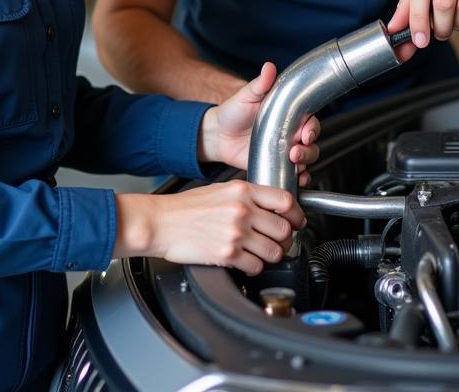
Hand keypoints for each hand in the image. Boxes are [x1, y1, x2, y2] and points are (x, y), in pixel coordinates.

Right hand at [115, 182, 305, 273]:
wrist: (161, 222)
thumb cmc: (186, 207)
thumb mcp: (220, 189)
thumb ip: (246, 196)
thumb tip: (269, 206)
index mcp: (242, 190)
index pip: (285, 200)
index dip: (297, 214)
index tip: (296, 221)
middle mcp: (242, 210)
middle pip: (284, 229)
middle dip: (286, 239)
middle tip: (280, 242)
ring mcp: (235, 232)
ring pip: (274, 251)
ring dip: (272, 256)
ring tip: (262, 253)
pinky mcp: (227, 253)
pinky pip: (255, 266)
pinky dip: (254, 267)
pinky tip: (246, 262)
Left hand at [199, 63, 320, 185]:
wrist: (218, 135)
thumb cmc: (233, 111)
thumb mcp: (246, 96)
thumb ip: (260, 84)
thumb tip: (269, 67)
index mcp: (288, 115)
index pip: (310, 122)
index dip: (312, 129)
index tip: (305, 134)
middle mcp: (290, 133)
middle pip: (312, 143)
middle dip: (309, 150)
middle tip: (295, 152)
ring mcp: (284, 151)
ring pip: (307, 159)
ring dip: (306, 163)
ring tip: (295, 164)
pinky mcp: (276, 166)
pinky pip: (294, 175)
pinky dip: (300, 179)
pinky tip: (298, 179)